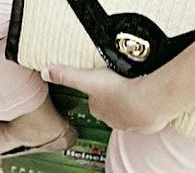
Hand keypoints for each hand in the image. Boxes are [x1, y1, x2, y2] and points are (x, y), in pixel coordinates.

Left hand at [42, 66, 171, 134]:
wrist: (148, 101)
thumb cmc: (119, 90)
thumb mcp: (87, 78)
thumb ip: (66, 74)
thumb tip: (46, 72)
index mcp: (98, 107)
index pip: (94, 99)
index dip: (97, 90)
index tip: (102, 80)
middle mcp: (112, 117)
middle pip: (110, 105)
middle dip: (113, 95)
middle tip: (118, 81)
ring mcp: (130, 120)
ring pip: (127, 110)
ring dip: (129, 100)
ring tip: (133, 86)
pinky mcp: (146, 121)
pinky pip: (144, 114)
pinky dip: (145, 106)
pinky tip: (147, 96)